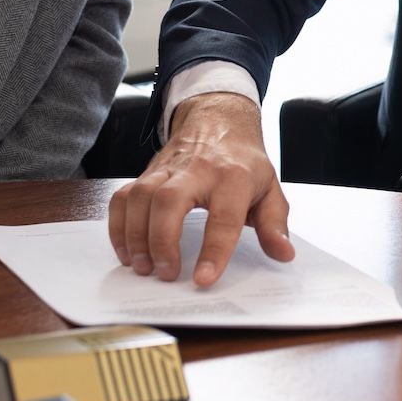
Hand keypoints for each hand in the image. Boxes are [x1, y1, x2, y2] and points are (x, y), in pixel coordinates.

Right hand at [108, 92, 293, 287]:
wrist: (217, 121)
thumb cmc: (243, 162)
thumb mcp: (269, 189)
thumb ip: (275, 224)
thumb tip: (283, 254)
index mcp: (233, 177)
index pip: (224, 217)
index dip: (214, 250)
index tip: (203, 279)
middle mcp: (196, 171)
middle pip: (169, 201)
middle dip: (162, 241)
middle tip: (166, 274)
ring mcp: (166, 170)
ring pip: (140, 197)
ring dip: (136, 237)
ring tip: (143, 268)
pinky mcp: (146, 173)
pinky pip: (123, 197)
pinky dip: (118, 226)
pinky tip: (127, 251)